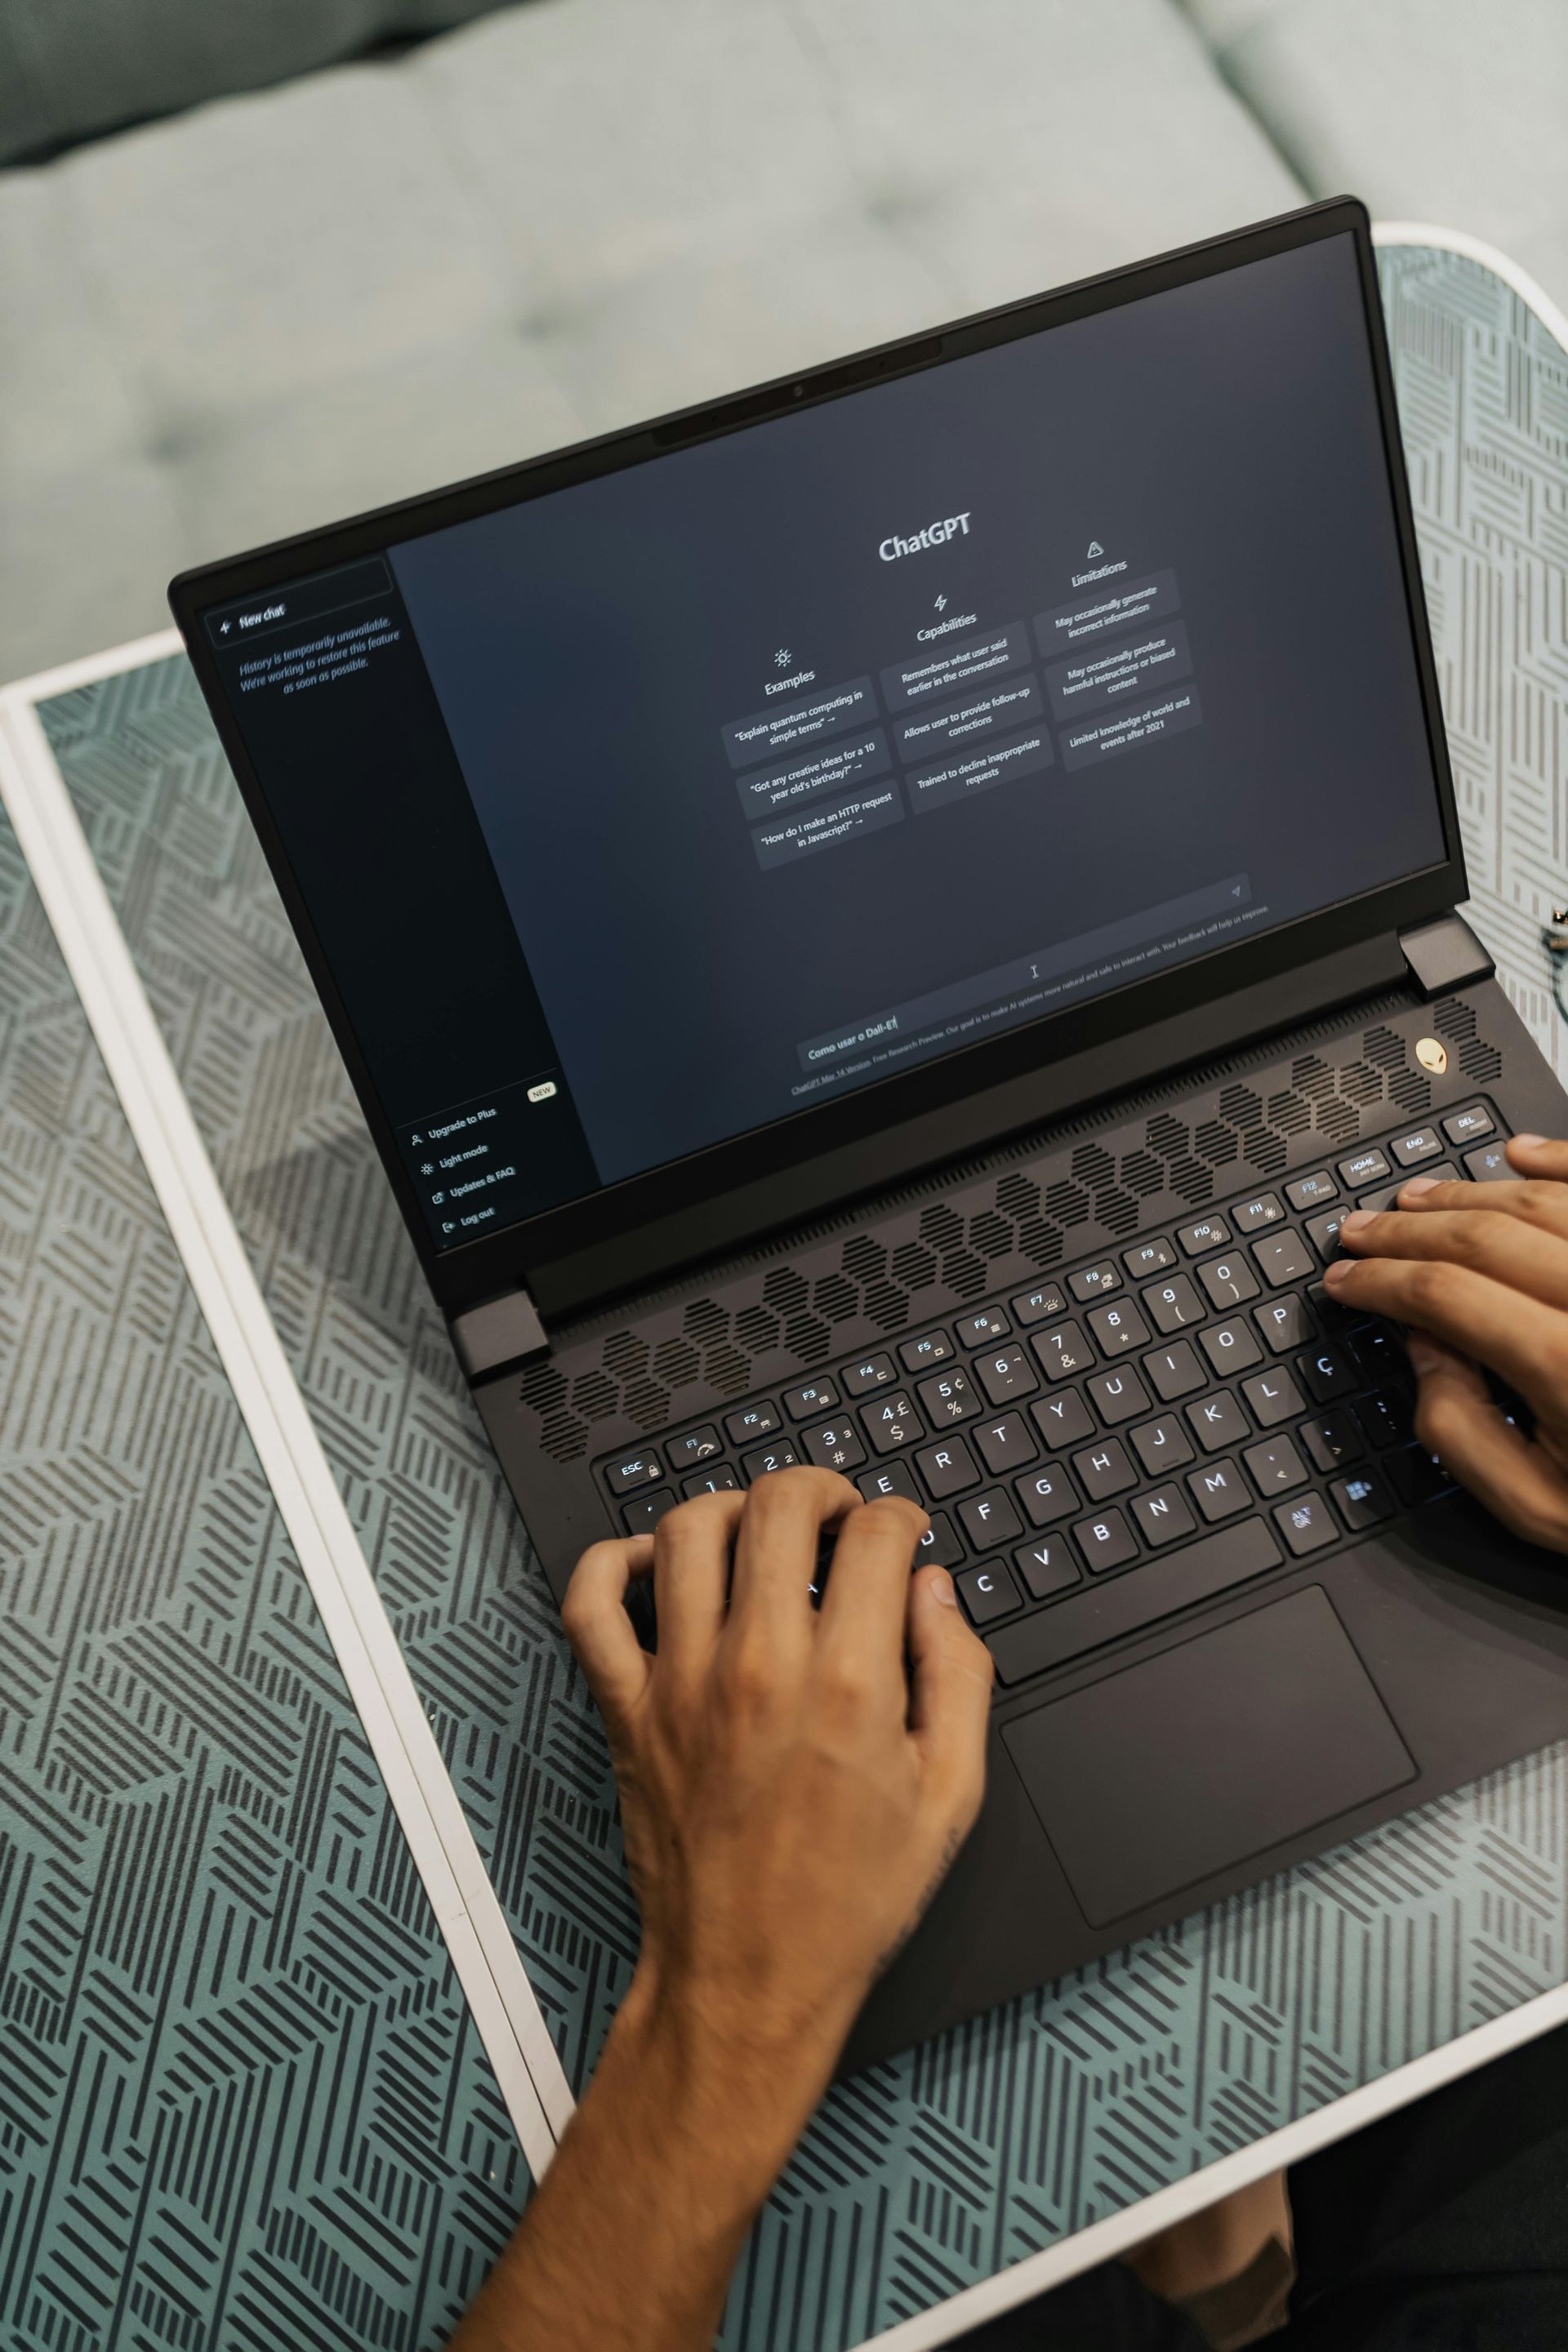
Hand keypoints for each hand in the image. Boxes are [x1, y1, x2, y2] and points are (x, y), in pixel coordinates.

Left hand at [564, 1468, 993, 2089]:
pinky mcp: (627, 1710)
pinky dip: (615, 1562)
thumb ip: (958, 1678)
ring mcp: (681, 1683)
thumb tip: (936, 1594)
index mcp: (847, 1685)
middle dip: (819, 1487)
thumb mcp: (950, 1796)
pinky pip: (592, 1603)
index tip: (901, 1534)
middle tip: (836, 1514)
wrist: (750, 1981)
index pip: (872, 1537)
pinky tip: (658, 1566)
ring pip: (687, 1530)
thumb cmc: (848, 1901)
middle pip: (777, 1506)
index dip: (898, 1519)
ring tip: (759, 1533)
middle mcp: (758, 1667)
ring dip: (732, 1508)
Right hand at [1325, 1133, 1567, 1549]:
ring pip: (1541, 1203)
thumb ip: (1461, 1433)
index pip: (1443, 1295)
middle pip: (1483, 1238)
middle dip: (1405, 1231)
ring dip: (1468, 1193)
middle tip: (1360, 1232)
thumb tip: (1421, 1351)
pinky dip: (1559, 1162)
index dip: (1379, 1283)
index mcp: (1567, 1368)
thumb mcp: (1540, 1509)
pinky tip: (1519, 1156)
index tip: (1344, 1283)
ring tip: (1417, 1198)